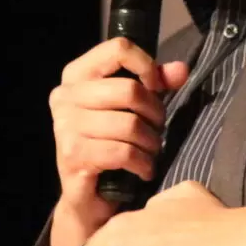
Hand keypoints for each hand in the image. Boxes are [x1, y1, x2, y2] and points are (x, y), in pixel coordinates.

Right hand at [50, 38, 189, 223]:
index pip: (118, 49)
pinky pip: (123, 152)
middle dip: (154, 112)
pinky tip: (145, 169)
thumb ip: (155, 83)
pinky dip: (143, 163)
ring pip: (130, 124)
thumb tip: (181, 70)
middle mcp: (64, 96)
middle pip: (129, 90)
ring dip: (151, 142)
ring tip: (151, 151)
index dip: (147, 66)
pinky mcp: (72, 155)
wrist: (87, 197)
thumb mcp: (132, 107)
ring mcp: (65, 126)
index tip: (157, 87)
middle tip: (157, 129)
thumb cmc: (109, 143)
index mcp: (76, 75)